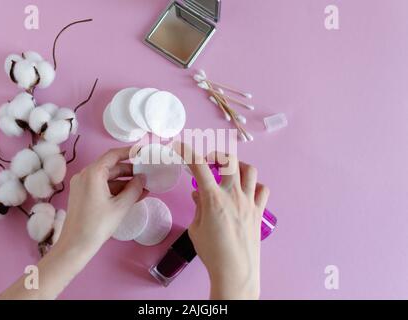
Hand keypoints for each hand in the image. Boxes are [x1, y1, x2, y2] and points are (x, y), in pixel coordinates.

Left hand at [57, 147, 147, 255]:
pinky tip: (131, 196)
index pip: (113, 155)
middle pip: (111, 166)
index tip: (143, 152)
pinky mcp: (82, 195)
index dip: (129, 152)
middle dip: (129, 171)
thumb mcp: (121, 206)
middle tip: (147, 174)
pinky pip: (101, 186)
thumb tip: (142, 178)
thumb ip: (134, 188)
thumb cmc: (98, 224)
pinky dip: (116, 190)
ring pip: (107, 178)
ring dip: (124, 182)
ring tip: (143, 188)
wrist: (76, 245)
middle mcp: (85, 175)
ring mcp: (82, 185)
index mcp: (93, 173)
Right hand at [173, 142, 268, 299]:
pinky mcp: (259, 211)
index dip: (189, 152)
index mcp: (214, 199)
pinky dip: (254, 185)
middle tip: (209, 162)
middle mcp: (234, 196)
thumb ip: (198, 207)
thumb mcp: (196, 229)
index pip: (200, 168)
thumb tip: (199, 194)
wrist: (235, 271)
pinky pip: (263, 190)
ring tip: (229, 173)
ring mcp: (249, 202)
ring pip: (250, 170)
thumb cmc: (212, 253)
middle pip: (230, 160)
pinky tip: (246, 191)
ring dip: (237, 166)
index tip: (181, 146)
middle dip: (217, 155)